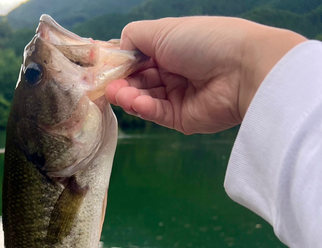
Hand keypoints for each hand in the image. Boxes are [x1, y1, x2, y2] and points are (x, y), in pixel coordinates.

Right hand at [105, 17, 305, 133]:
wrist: (241, 70)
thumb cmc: (203, 42)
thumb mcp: (163, 30)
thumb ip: (134, 37)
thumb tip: (118, 48)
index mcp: (171, 49)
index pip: (139, 59)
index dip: (122, 64)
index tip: (104, 69)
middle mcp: (173, 72)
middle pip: (139, 81)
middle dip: (122, 83)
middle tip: (108, 87)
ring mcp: (177, 97)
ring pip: (145, 99)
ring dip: (129, 96)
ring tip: (118, 94)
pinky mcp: (181, 119)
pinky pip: (157, 113)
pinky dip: (144, 108)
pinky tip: (136, 102)